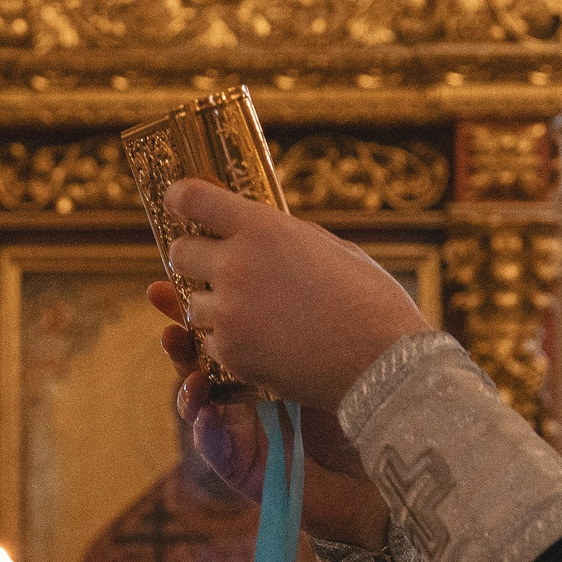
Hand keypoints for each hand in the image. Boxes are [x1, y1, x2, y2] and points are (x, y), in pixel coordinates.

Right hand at [150, 284, 391, 550]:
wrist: (396, 447)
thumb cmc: (372, 389)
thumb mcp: (336, 331)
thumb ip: (306, 291)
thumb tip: (284, 233)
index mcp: (267, 352)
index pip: (219, 323)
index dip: (189, 306)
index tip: (166, 285)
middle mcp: (250, 389)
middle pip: (199, 362)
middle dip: (179, 344)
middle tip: (170, 328)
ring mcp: (246, 428)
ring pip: (198, 406)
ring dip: (185, 388)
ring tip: (189, 376)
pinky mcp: (247, 466)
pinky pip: (214, 447)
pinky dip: (205, 431)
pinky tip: (206, 414)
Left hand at [162, 179, 429, 409]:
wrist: (383, 364)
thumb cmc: (370, 301)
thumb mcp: (330, 248)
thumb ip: (285, 237)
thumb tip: (261, 232)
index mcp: (261, 228)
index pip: (192, 198)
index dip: (180, 198)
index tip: (178, 203)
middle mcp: (236, 266)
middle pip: (179, 253)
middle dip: (193, 259)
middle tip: (214, 268)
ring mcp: (229, 313)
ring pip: (193, 305)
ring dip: (215, 308)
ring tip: (258, 316)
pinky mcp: (230, 354)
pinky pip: (212, 344)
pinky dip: (232, 345)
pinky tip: (269, 346)